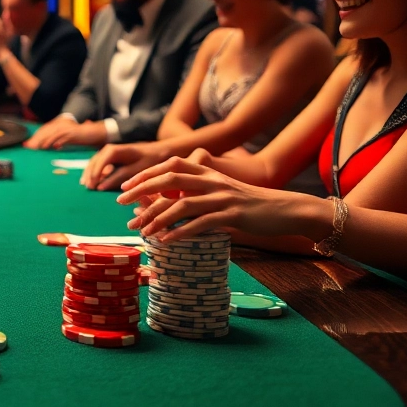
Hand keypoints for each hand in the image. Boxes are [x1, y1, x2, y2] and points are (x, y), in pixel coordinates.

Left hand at [28, 119, 107, 149]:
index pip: (43, 132)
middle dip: (37, 140)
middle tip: (30, 148)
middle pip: (46, 132)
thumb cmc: (77, 137)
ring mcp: (67, 129)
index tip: (26, 145)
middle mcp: (60, 126)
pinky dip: (60, 142)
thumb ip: (55, 141)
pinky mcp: (73, 133)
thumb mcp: (64, 138)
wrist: (91, 132)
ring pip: (54, 134)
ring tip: (41, 147)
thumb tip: (44, 146)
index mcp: (57, 126)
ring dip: (47, 141)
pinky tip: (56, 147)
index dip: (34, 138)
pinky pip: (65, 137)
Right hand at [81, 142, 168, 190]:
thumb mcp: (135, 171)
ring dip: (90, 173)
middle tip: (87, 188)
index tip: (91, 187)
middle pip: (94, 162)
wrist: (161, 150)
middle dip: (90, 175)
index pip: (99, 163)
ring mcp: (111, 151)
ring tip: (86, 185)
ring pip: (95, 161)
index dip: (94, 175)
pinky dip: (95, 171)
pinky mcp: (113, 155)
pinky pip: (100, 162)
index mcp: (114, 151)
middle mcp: (110, 149)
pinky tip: (94, 180)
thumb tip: (100, 188)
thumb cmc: (150, 160)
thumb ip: (117, 178)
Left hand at [117, 156, 322, 241]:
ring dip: (157, 218)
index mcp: (208, 172)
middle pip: (170, 180)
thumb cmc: (248, 203)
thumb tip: (166, 202)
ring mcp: (223, 198)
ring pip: (182, 205)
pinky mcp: (233, 216)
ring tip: (141, 230)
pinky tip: (166, 241)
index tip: (125, 186)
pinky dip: (180, 233)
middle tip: (121, 203)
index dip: (146, 174)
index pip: (170, 166)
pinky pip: (201, 224)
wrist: (285, 209)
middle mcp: (212, 181)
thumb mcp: (220, 191)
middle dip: (142, 191)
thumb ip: (196, 192)